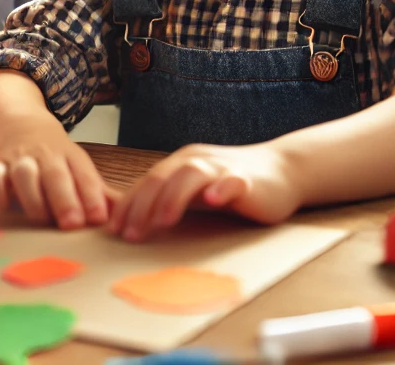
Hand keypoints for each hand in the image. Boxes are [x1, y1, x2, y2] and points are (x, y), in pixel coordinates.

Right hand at [0, 121, 110, 229]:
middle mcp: (44, 154)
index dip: (91, 196)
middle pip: (54, 174)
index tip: (98, 218)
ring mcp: (18, 158)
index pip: (84, 174)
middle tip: (72, 224)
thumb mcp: (80, 170)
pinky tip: (6, 205)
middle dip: (64, 199)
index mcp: (70, 156)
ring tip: (41, 217)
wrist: (22, 127)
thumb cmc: (57, 161)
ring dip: (32, 196)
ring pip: (23, 172)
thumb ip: (101, 196)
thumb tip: (128, 218)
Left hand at [107, 142, 301, 239]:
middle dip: (142, 206)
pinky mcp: (247, 178)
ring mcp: (221, 167)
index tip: (113, 230)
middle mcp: (196, 161)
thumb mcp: (196, 191)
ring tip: (162, 221)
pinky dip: (221, 188)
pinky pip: (232, 180)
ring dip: (174, 197)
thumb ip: (171, 199)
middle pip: (162, 177)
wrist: (281, 170)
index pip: (146, 182)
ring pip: (191, 175)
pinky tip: (214, 200)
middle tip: (129, 234)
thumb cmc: (231, 185)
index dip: (128, 205)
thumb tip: (136, 222)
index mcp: (180, 164)